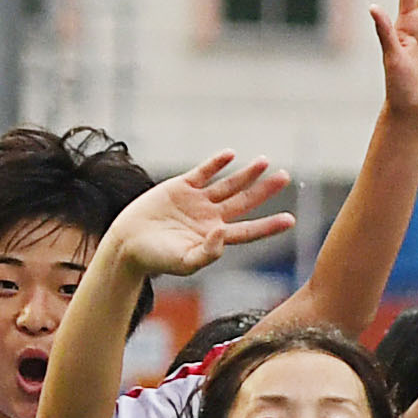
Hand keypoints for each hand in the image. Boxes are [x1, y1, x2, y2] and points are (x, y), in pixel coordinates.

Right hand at [103, 154, 298, 282]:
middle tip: (285, 177)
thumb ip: (208, 252)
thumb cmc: (156, 259)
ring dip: (246, 173)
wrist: (127, 243)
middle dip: (265, 190)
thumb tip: (224, 231)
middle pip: (245, 201)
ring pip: (228, 184)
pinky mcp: (180, 186)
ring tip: (264, 162)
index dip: (269, 226)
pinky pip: (202, 172)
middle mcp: (210, 217)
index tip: (290, 220)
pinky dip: (216, 163)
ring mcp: (197, 201)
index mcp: (215, 237)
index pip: (249, 230)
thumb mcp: (184, 262)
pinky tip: (230, 154)